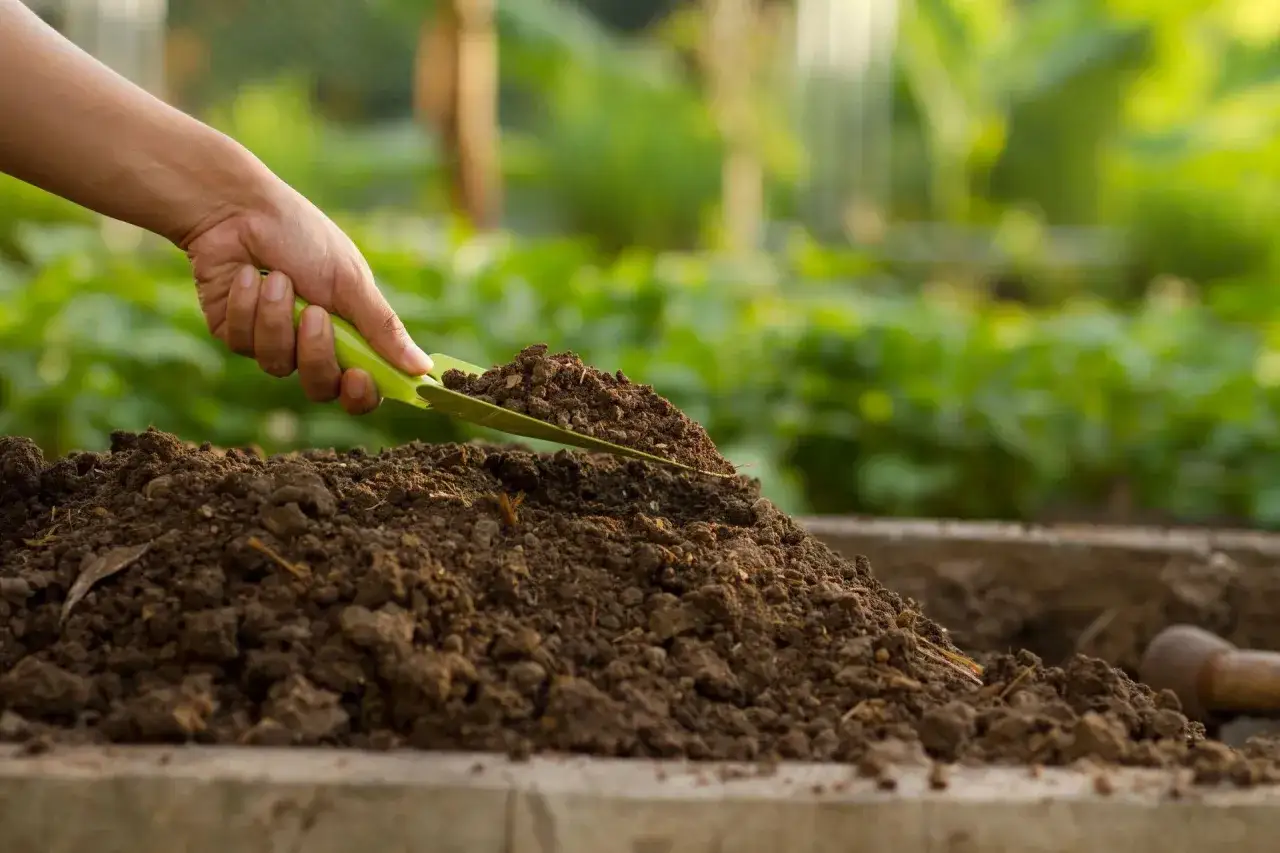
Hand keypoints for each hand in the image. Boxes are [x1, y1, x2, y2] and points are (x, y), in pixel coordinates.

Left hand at [184, 179, 432, 413]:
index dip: (360, 393)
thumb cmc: (301, 235)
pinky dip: (247, 307)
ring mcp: (270, 341)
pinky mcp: (234, 333)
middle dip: (316, 353)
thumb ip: (383, 327)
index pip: (362, 385)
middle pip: (320, 387)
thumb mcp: (351, 281)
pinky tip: (246, 276)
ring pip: (277, 365)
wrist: (236, 209)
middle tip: (315, 315)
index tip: (358, 376)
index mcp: (349, 332)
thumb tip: (423, 369)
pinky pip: (244, 344)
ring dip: (277, 318)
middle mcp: (311, 344)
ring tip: (276, 277)